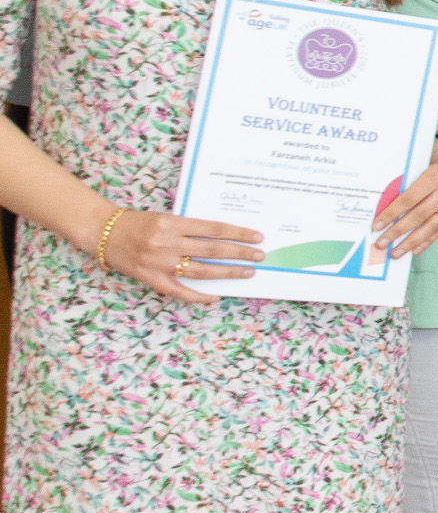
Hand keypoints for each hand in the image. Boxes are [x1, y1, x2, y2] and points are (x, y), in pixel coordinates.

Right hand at [89, 204, 264, 301]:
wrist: (102, 232)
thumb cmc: (137, 222)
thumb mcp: (165, 217)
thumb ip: (190, 227)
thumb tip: (223, 237)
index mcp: (172, 224)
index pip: (214, 229)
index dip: (237, 234)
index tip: (256, 237)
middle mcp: (167, 243)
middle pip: (212, 250)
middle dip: (240, 253)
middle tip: (260, 255)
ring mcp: (159, 263)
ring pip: (201, 271)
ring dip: (228, 273)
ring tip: (247, 272)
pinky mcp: (151, 278)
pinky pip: (180, 291)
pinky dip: (199, 295)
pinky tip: (216, 295)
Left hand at [374, 142, 437, 257]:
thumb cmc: (427, 165)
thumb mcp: (415, 168)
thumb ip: (402, 185)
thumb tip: (380, 210)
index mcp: (435, 174)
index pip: (409, 198)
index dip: (391, 214)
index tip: (376, 226)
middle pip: (419, 214)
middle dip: (398, 231)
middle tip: (382, 243)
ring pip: (431, 226)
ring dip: (411, 242)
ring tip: (396, 252)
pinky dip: (427, 241)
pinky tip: (414, 249)